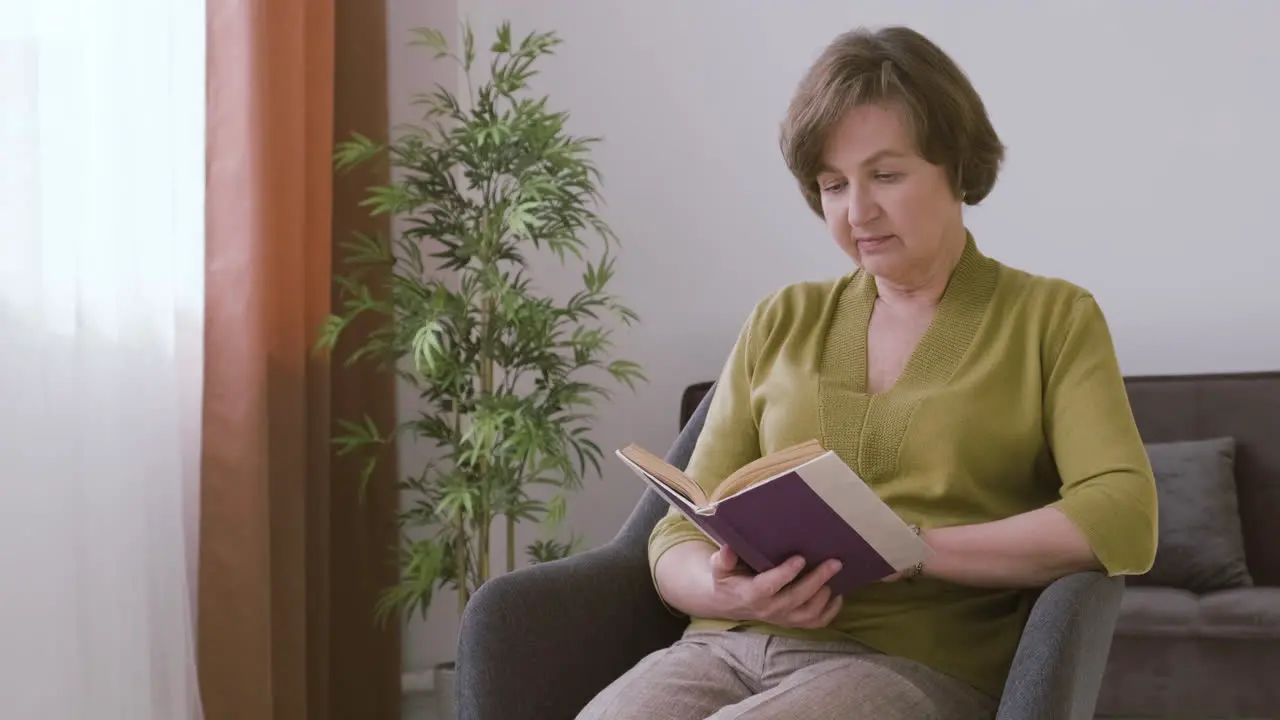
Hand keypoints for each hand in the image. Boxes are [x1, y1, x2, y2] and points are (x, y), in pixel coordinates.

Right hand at [703, 548, 843, 628]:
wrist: (731, 603)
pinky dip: (830, 611)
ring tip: (835, 575)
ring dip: (825, 595)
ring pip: (809, 613)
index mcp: (751, 595)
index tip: (800, 558)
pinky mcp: (793, 622)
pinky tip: (837, 594)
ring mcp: (783, 618)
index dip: (786, 573)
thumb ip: (722, 560)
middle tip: (834, 562)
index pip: (770, 586)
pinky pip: (816, 622)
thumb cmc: (728, 580)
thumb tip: (728, 549)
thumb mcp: (720, 569)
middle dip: (817, 579)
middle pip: (797, 598)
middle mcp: (769, 610)